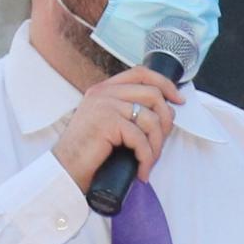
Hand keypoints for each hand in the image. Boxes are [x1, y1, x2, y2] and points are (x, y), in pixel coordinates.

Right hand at [52, 66, 184, 191]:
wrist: (64, 170)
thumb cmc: (88, 153)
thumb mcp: (108, 123)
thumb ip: (128, 111)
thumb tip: (165, 111)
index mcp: (104, 89)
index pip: (141, 73)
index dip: (165, 84)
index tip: (178, 100)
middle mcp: (103, 93)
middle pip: (153, 94)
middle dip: (165, 122)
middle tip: (161, 143)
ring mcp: (104, 105)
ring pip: (151, 119)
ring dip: (156, 145)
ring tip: (148, 162)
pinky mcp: (107, 122)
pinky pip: (141, 138)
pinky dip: (146, 158)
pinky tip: (141, 171)